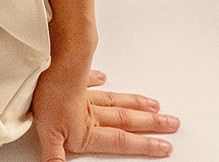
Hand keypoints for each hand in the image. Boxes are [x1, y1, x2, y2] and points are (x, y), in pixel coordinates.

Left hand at [31, 62, 177, 158]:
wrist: (48, 66)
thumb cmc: (46, 101)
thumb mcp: (49, 137)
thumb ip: (56, 157)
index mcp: (88, 130)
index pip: (121, 140)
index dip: (143, 145)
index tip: (164, 146)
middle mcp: (91, 112)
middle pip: (126, 119)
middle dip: (151, 123)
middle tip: (172, 123)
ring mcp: (83, 94)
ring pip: (115, 100)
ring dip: (136, 103)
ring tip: (154, 104)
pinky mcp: (71, 79)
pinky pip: (87, 80)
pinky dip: (96, 80)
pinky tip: (104, 78)